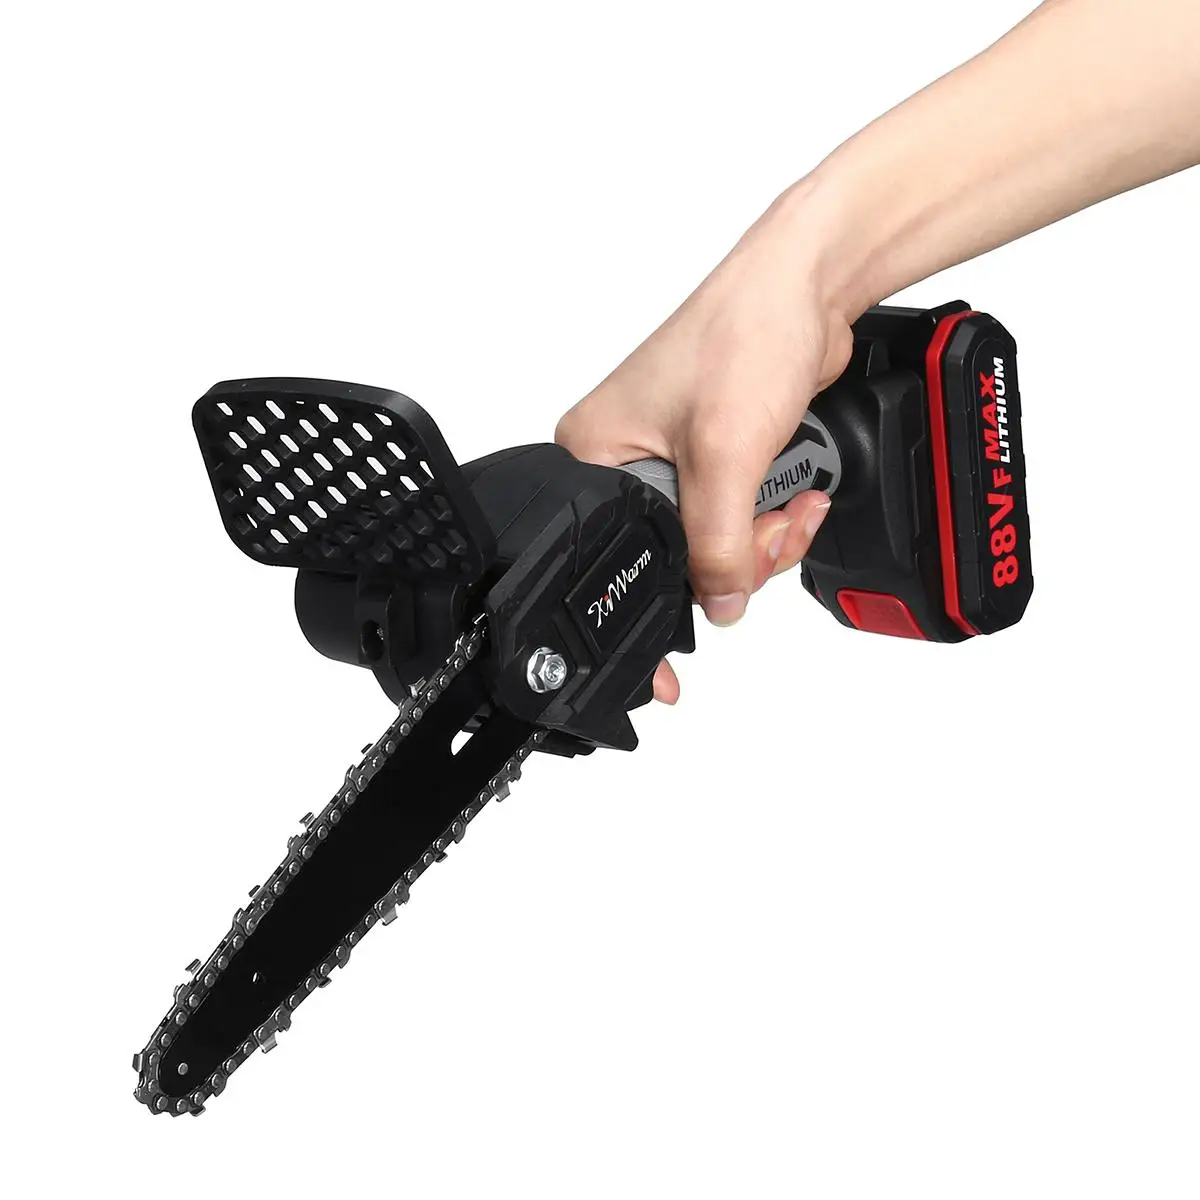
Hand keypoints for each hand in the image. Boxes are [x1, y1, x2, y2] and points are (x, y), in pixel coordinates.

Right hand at [556, 188, 853, 701]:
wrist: (806, 286)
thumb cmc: (743, 334)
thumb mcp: (724, 454)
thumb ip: (717, 544)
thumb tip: (718, 604)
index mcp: (593, 456)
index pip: (619, 558)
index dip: (658, 609)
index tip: (678, 663)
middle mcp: (626, 461)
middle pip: (677, 560)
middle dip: (737, 557)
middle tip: (768, 528)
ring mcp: (675, 461)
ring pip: (715, 546)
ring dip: (765, 537)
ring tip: (794, 501)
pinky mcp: (718, 457)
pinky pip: (740, 519)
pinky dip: (774, 517)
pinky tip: (799, 491)